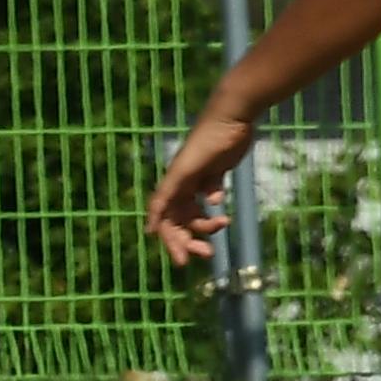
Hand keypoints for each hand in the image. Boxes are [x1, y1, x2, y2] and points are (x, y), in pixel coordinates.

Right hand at [143, 110, 256, 267]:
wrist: (231, 118)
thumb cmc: (206, 143)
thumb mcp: (184, 171)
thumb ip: (166, 196)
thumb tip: (149, 229)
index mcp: (172, 187)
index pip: (166, 223)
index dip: (171, 242)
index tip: (182, 261)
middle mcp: (182, 187)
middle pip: (182, 222)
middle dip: (192, 239)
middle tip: (207, 253)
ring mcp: (199, 181)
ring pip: (198, 212)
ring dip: (208, 224)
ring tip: (225, 223)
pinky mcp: (216, 174)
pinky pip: (211, 197)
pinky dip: (216, 206)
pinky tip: (223, 202)